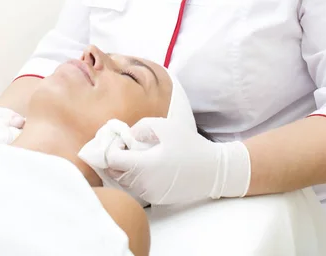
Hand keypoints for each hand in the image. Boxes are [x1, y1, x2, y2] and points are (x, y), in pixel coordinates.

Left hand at [105, 118, 250, 204]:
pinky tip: (146, 164)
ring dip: (124, 168)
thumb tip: (127, 136)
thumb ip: (141, 127)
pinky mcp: (156, 199)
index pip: (113, 160)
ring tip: (136, 153)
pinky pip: (136, 187)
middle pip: (115, 173)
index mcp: (145, 165)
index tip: (122, 139)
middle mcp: (144, 184)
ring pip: (124, 182)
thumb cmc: (190, 146)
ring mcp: (149, 194)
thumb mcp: (166, 127)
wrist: (213, 171)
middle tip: (125, 145)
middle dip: (115, 158)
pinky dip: (134, 176)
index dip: (112, 148)